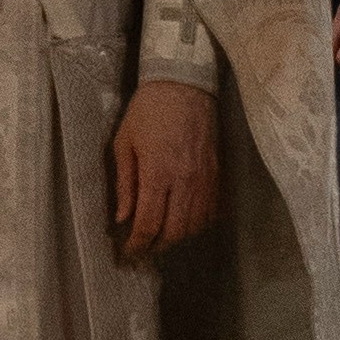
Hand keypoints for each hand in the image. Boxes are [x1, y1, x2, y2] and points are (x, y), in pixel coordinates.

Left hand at [111, 79, 218, 258]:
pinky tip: (183, 221)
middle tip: (142, 249)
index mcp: (158, 173)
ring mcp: (204, 179)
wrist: (184, 85)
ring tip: (160, 237)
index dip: (137, 245)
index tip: (127, 254)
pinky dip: (196, 224)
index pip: (149, 224)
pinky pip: (210, 212)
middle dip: (156, 247)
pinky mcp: (216, 175)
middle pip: (175, 233)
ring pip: (195, 226)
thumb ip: (124, 184)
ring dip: (177, 238)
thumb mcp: (124, 143)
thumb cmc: (147, 111)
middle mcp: (185, 181)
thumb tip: (122, 218)